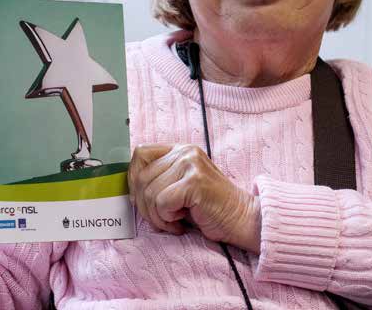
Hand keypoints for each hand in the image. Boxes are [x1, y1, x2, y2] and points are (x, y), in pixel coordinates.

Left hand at [128, 144, 260, 252]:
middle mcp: (185, 151)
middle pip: (141, 177)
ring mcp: (190, 164)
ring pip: (149, 193)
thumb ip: (159, 178)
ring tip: (176, 221)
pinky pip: (161, 203)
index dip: (134, 179)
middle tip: (162, 219)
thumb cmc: (209, 208)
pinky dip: (167, 219)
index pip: (140, 154)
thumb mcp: (180, 185)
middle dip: (145, 206)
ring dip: (158, 216)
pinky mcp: (195, 182)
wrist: (242, 219)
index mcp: (180, 149)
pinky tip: (182, 222)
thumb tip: (130, 188)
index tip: (142, 199)